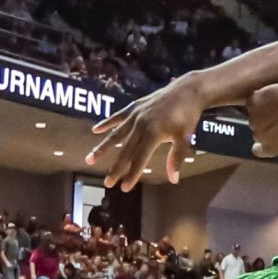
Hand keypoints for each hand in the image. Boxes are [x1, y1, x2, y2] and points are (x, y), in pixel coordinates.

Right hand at [85, 76, 202, 189]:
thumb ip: (176, 157)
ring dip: (102, 148)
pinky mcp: (134, 106)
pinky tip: (95, 130)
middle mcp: (140, 125)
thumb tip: (174, 179)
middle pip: (125, 150)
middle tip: (107, 183)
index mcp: (153, 133)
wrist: (187, 90)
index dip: (132, 174)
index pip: (140, 158)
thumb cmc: (188, 115)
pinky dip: (106, 124)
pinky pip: (117, 117)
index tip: (124, 188)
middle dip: (116, 168)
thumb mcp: (185, 137)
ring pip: (116, 135)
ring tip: (90, 159)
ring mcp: (135, 115)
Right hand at [247, 81, 277, 190]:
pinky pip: (254, 100)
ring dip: (265, 111)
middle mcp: (258, 135)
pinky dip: (262, 97)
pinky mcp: (252, 100)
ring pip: (255, 115)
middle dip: (268, 124)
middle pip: (258, 130)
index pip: (259, 148)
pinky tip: (277, 96)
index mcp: (269, 148)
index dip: (268, 140)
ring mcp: (254, 117)